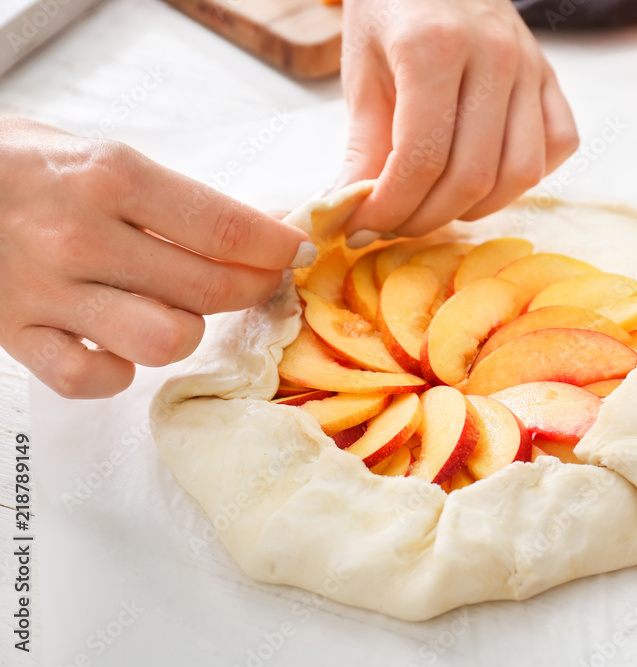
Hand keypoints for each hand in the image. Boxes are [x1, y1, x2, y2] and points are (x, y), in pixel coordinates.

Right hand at [0, 117, 316, 398]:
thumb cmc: (21, 164)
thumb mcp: (100, 157)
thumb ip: (174, 198)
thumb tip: (260, 230)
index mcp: (110, 177)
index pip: (224, 228)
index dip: (276, 247)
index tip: (297, 252)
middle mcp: (81, 235)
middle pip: (209, 289)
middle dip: (254, 289)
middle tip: (260, 280)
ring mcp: (47, 290)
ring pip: (162, 342)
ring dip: (188, 332)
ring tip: (179, 310)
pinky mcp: (15, 334)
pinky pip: (93, 379)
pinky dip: (119, 370)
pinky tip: (120, 344)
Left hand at [336, 0, 578, 246]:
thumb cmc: (390, 10)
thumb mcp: (361, 72)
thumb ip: (362, 148)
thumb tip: (352, 217)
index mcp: (434, 46)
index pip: (421, 158)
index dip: (390, 207)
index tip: (362, 225)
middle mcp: (494, 55)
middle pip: (472, 176)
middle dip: (426, 218)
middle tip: (393, 224)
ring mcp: (530, 66)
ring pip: (519, 173)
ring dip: (474, 208)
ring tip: (434, 207)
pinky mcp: (551, 77)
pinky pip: (555, 147)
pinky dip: (522, 177)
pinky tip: (485, 176)